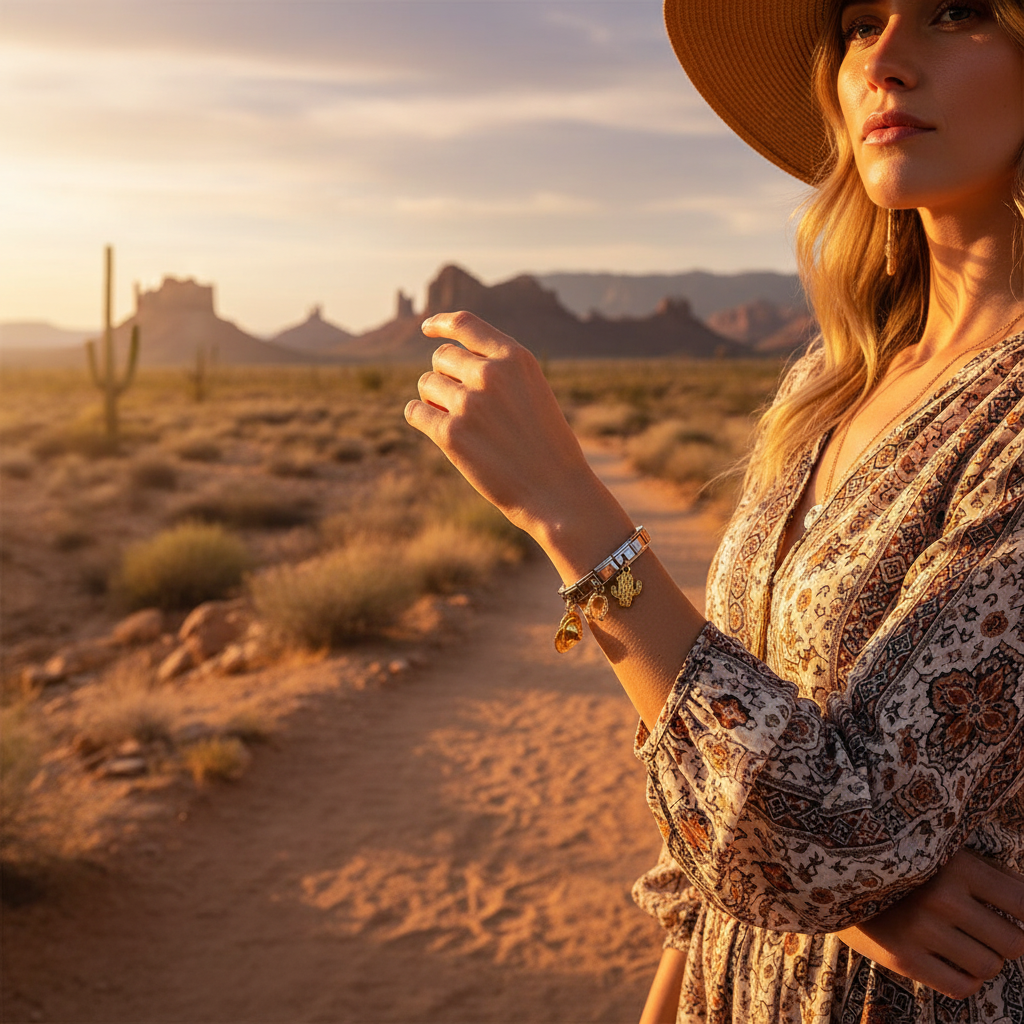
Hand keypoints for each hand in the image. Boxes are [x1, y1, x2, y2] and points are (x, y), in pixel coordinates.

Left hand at [405, 311, 633, 570]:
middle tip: (462, 404)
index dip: (442, 323)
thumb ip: (499, 370)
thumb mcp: (533, 392)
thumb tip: (449, 360)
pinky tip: (435, 428)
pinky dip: (420, 417)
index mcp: (515, 358)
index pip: (466, 324)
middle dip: (445, 376)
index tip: (427, 328)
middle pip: (442, 358)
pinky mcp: (450, 434)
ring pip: (427, 385)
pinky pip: (415, 412)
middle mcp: (490, 374)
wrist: (555, 491)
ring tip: (459, 422)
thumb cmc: (546, 445)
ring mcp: (468, 403)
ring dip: (434, 400)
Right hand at [836, 848, 1023, 998]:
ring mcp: (921, 930)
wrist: (831, 870)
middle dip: (1007, 940)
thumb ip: (988, 873)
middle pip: (1013, 942)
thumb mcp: (941, 852)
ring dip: (983, 958)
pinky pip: (962, 986)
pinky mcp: (904, 958)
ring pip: (989, 966)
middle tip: (986, 928)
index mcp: (957, 866)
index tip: (1015, 915)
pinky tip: (950, 959)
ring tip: (962, 941)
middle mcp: (942, 898)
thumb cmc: (900, 861)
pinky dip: (965, 977)